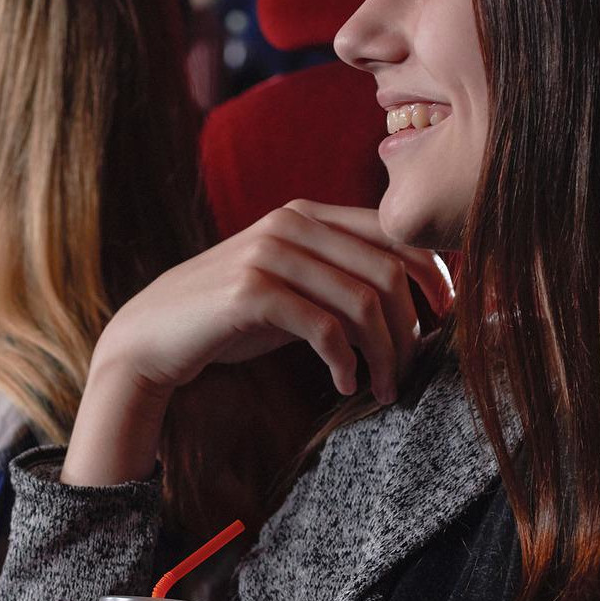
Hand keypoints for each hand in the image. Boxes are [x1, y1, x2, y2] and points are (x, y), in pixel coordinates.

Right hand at [61, 201, 450, 485]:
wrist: (153, 336)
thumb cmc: (231, 317)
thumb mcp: (292, 285)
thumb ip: (339, 277)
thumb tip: (415, 299)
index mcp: (307, 213)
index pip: (394, 232)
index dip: (433, 274)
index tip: (446, 317)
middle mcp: (291, 222)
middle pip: (388, 271)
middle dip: (411, 328)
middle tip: (411, 370)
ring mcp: (269, 253)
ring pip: (363, 302)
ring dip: (385, 354)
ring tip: (384, 387)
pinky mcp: (251, 292)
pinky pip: (325, 328)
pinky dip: (346, 362)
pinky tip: (345, 384)